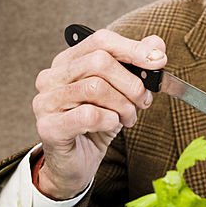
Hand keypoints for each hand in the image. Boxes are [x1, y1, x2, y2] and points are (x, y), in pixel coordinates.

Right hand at [32, 29, 166, 199]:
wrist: (76, 165)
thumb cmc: (97, 125)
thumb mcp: (121, 93)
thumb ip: (135, 65)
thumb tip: (156, 44)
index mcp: (67, 62)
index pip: (101, 41)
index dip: (133, 48)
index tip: (159, 61)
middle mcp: (51, 77)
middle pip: (100, 62)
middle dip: (131, 83)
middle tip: (143, 102)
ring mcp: (46, 101)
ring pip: (96, 87)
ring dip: (123, 106)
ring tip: (128, 118)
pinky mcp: (49, 126)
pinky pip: (89, 115)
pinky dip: (110, 121)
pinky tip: (111, 126)